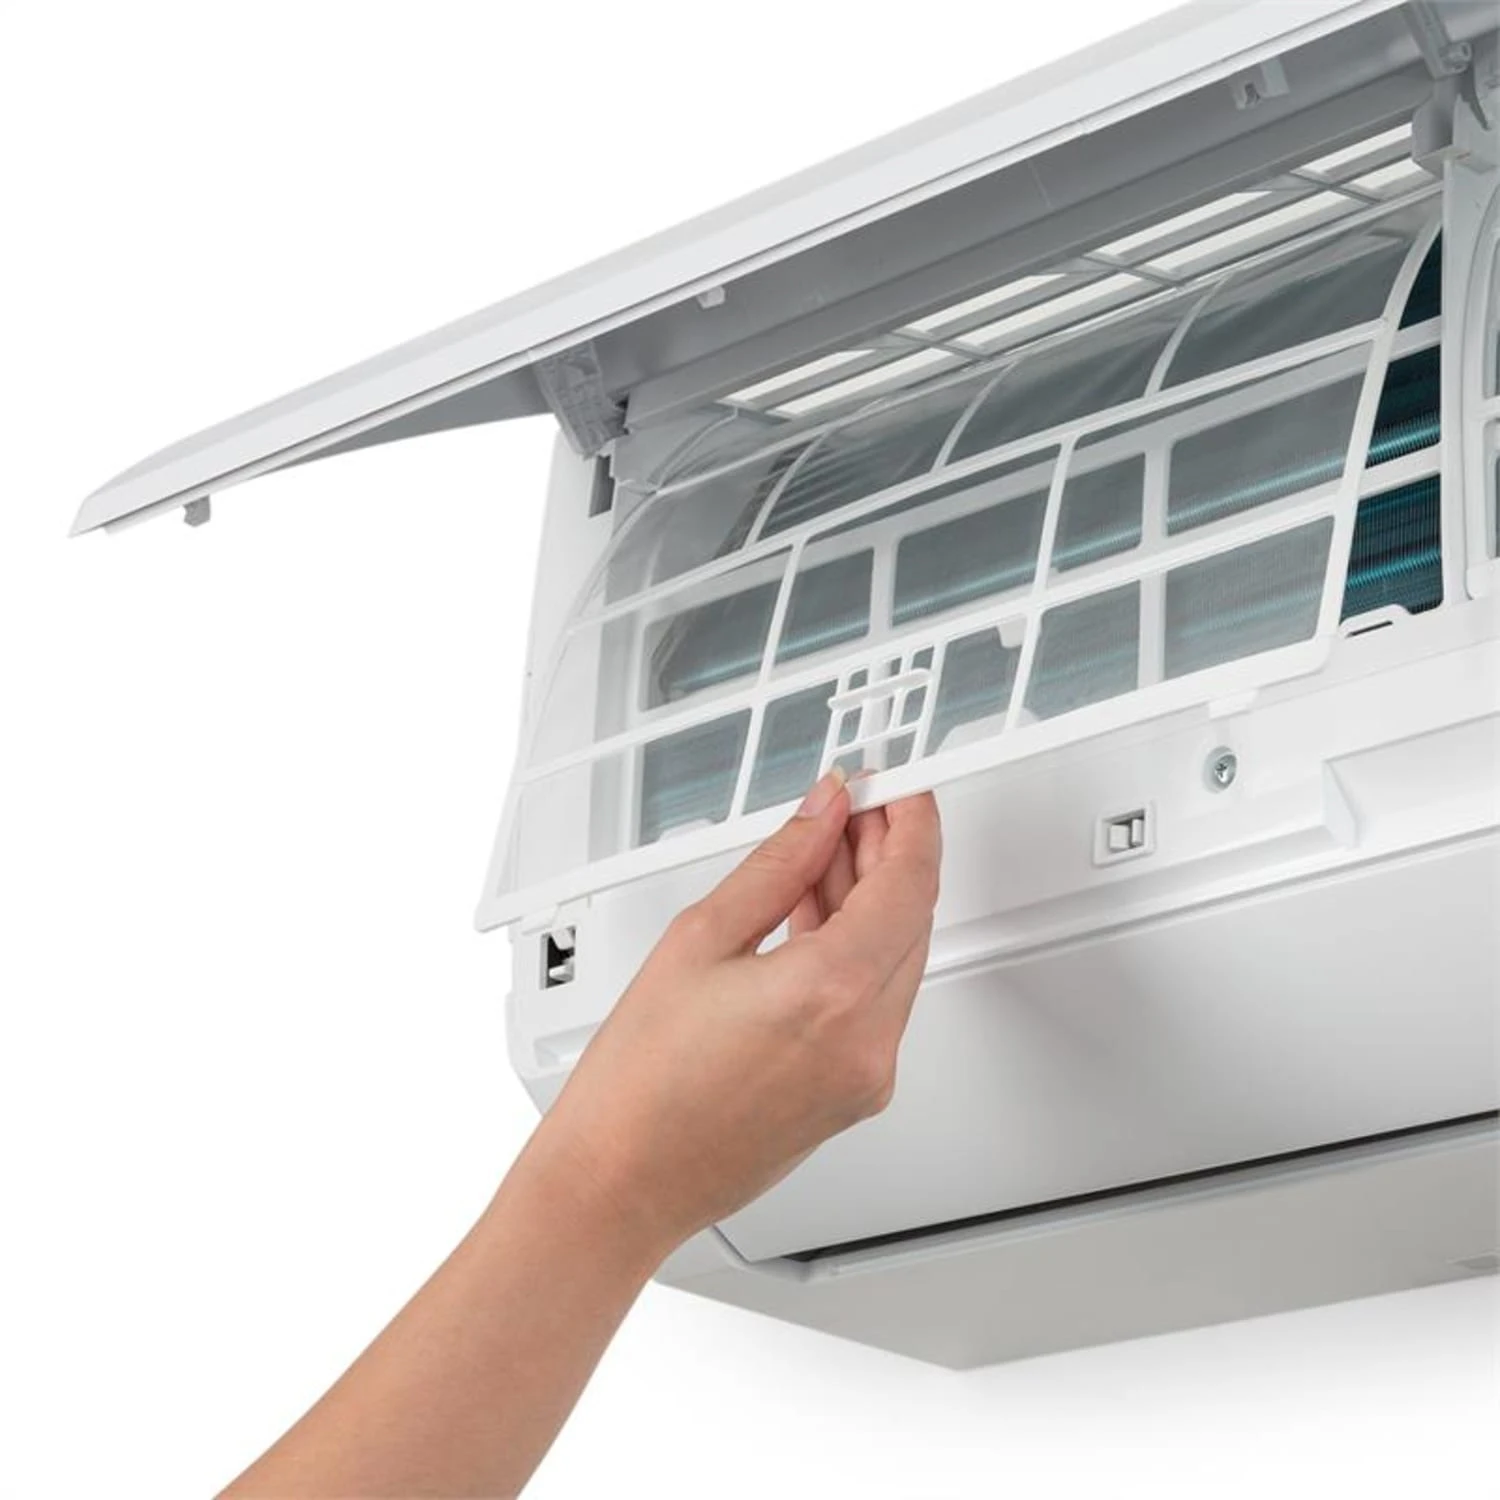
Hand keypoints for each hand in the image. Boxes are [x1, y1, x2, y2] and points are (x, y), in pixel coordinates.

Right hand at [538, 771, 942, 1257]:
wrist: (619, 1183)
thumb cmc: (639, 1084)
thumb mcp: (699, 940)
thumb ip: (777, 864)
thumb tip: (821, 814)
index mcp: (832, 993)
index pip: (910, 882)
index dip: (911, 821)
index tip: (896, 789)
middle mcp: (866, 1041)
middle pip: (913, 919)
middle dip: (890, 854)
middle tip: (853, 811)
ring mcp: (866, 1075)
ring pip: (899, 960)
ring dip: (874, 900)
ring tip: (824, 855)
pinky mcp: (855, 1096)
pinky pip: (877, 1003)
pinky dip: (859, 951)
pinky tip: (818, 916)